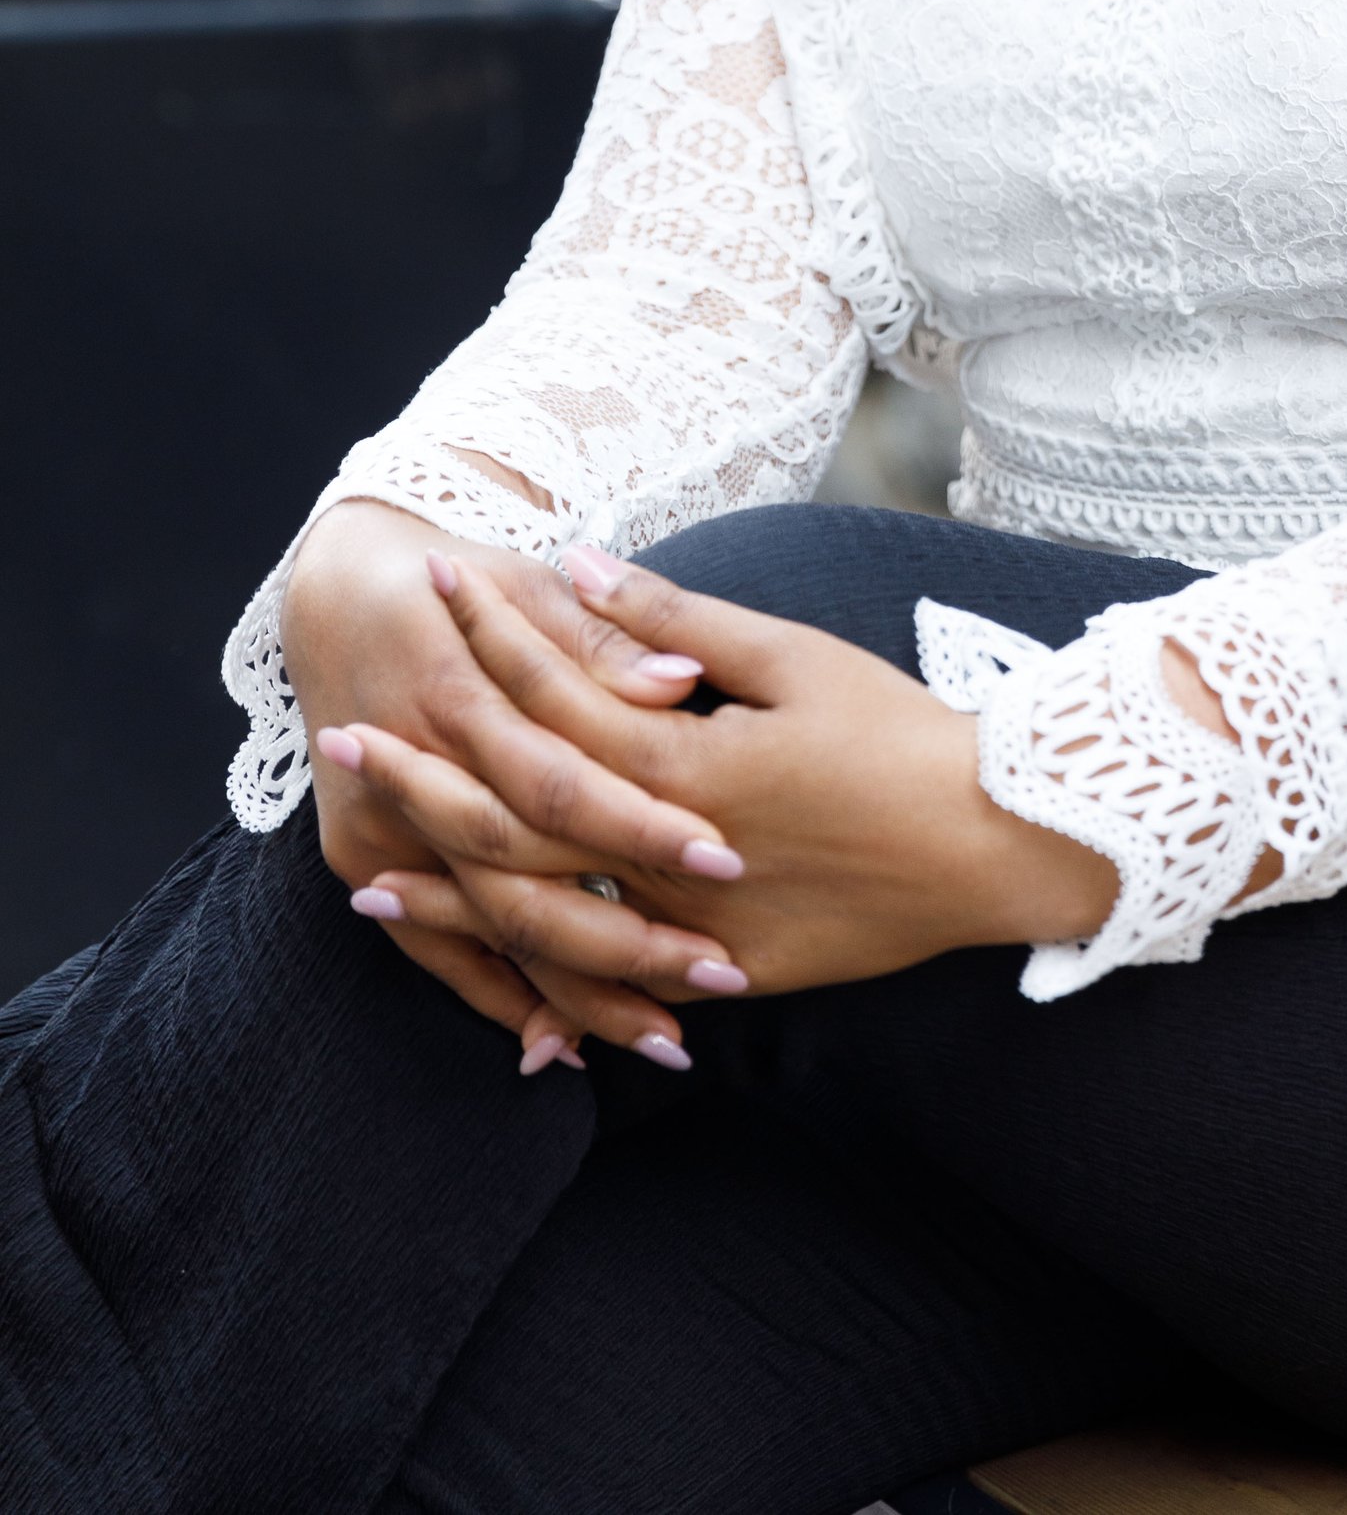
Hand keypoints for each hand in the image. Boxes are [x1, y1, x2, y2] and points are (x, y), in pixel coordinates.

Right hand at [282, 499, 722, 1068]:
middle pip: (521, 880)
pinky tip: (568, 1046)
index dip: (640, 824)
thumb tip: (682, 678)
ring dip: (576, 992)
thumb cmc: (460, 582)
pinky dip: (501, 999)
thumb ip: (604, 639)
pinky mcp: (362, 860)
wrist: (338, 592)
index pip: (559, 781)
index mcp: (457, 697)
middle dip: (624, 937)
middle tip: (720, 975)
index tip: (725, 858)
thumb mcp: (529, 582)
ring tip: (668, 1038)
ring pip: (486, 931)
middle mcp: (409, 775)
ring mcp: (375, 829)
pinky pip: (433, 951)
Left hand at [342, 545, 1121, 1009]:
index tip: (436, 589)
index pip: (556, 697)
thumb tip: (579, 565)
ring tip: (371, 872)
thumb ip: (673, 623)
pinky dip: (543, 982)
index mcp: (688, 764)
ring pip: (546, 917)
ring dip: (451, 892)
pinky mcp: (727, 979)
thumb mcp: (791, 655)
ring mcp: (696, 931)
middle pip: (519, 817)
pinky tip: (493, 979)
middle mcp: (674, 856)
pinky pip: (614, 988)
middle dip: (425, 773)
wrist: (997, 843)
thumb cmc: (900, 732)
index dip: (490, 637)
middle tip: (343, 736)